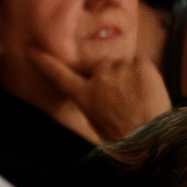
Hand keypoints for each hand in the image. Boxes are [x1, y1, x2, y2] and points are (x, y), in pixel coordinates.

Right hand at [26, 48, 172, 142]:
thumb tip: (92, 90)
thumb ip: (89, 100)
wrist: (153, 135)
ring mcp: (119, 69)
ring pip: (122, 64)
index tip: (33, 51)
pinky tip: (147, 88)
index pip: (58, 74)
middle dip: (111, 76)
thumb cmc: (125, 134)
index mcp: (83, 95)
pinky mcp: (140, 65)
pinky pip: (140, 61)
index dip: (45, 62)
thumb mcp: (96, 121)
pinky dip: (144, 71)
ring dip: (129, 75)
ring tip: (139, 96)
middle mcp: (98, 78)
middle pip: (102, 66)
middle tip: (125, 96)